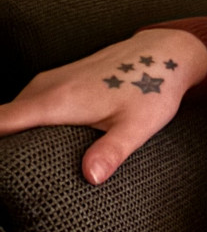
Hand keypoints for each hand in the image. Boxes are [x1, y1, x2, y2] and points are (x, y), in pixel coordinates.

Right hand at [0, 28, 206, 183]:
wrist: (164, 53)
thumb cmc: (152, 87)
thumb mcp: (137, 126)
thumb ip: (112, 151)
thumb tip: (90, 178)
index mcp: (57, 100)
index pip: (2, 121)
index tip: (1, 166)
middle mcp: (46, 86)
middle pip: (3, 119)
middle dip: (4, 145)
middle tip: (15, 176)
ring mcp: (50, 80)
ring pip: (14, 110)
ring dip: (13, 133)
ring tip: (22, 162)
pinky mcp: (58, 80)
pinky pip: (27, 103)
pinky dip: (25, 121)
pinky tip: (38, 141)